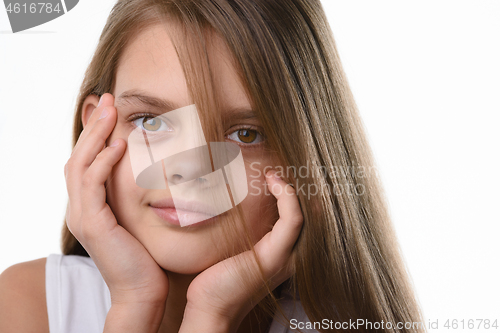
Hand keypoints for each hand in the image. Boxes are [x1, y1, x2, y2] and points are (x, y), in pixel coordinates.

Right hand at [64, 93, 168, 306]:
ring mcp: (82, 216)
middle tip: (107, 98)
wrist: (143, 290)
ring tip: (111, 111)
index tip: (111, 108)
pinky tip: (118, 146)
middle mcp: (80, 208)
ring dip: (96, 135)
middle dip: (93, 126)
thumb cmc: (147, 255)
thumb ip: (137, 195)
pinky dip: (102, 163)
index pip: (86, 161)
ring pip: (80, 165)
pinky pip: (92, 186)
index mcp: (90, 206)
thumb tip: (156, 169)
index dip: (96, 133)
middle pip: (78, 156)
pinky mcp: (92, 225)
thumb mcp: (139, 217)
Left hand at [179, 170, 303, 331]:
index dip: (290, 191)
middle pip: (306, 212)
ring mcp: (287, 255)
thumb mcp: (232, 245)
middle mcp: (291, 253)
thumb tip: (227, 198)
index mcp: (282, 250)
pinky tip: (273, 182)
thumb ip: (240, 226)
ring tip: (272, 173)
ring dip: (290, 187)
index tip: (271, 173)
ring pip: (303, 212)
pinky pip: (292, 219)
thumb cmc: (215, 276)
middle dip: (296, 186)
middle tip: (276, 168)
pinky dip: (286, 196)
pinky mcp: (277, 256)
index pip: (297, 214)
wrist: (210, 306)